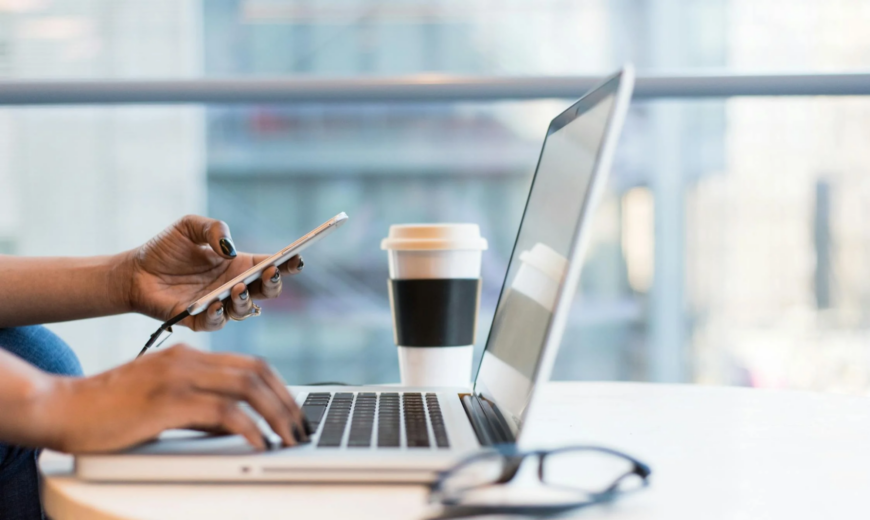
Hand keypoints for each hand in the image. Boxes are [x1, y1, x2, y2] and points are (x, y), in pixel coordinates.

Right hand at [41, 344, 307, 452]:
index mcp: (189, 356)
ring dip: (276, 414)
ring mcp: (178, 377)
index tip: (294, 411)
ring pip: (247, 387)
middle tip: (301, 428)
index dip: (280, 387)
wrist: (62, 408)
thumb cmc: (109, 410)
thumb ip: (200, 407)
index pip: (251, 363)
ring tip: (289, 438)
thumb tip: (237, 425)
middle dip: (287, 401)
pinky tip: (259, 444)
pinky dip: (249, 428)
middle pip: (257, 372)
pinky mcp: (167, 401)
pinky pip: (223, 412)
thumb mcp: (163, 401)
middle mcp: (188, 359)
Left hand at [122, 215, 303, 330]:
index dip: (287, 263)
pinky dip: (219, 315)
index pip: (270, 266)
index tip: (296, 257)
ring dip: (246, 300)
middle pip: (267, 291)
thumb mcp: (189, 226)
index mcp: (238, 265)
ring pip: (246, 310)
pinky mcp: (199, 320)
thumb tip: (229, 248)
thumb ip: (213, 229)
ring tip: (238, 288)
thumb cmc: (165, 249)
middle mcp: (233, 287)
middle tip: (270, 273)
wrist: (134, 272)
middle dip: (274, 284)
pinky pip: (216, 322)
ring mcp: (219, 305)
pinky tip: (215, 303)